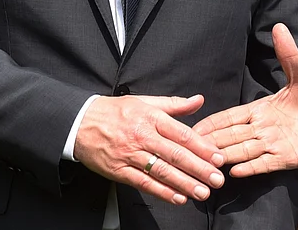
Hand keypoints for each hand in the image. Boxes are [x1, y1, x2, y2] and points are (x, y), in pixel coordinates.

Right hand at [74, 94, 225, 204]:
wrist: (79, 122)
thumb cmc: (114, 111)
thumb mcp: (144, 101)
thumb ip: (174, 104)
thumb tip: (198, 100)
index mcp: (151, 117)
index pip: (182, 134)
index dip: (203, 147)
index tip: (218, 157)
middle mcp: (142, 136)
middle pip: (176, 155)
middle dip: (199, 169)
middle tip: (217, 179)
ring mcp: (130, 155)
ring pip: (161, 171)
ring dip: (184, 183)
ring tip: (202, 192)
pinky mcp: (119, 170)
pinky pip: (143, 183)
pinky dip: (161, 191)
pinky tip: (177, 197)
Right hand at [193, 23, 297, 176]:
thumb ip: (288, 55)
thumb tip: (279, 27)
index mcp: (260, 109)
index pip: (231, 117)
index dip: (213, 122)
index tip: (193, 127)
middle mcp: (262, 128)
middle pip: (231, 136)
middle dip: (212, 141)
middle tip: (190, 147)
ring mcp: (272, 145)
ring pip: (243, 150)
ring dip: (226, 155)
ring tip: (208, 160)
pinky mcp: (285, 159)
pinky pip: (264, 164)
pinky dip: (250, 167)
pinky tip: (234, 171)